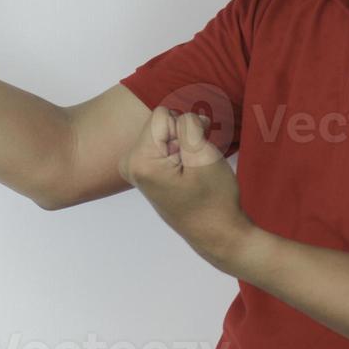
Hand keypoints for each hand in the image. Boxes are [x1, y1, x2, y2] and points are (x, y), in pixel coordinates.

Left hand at [120, 107, 254, 272]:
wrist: (218, 233)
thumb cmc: (213, 199)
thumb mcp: (203, 154)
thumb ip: (187, 124)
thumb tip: (180, 115)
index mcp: (139, 161)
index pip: (163, 114)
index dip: (187, 128)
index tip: (195, 154)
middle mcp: (130, 164)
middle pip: (161, 122)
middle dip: (184, 135)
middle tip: (196, 163)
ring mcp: (136, 169)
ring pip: (165, 132)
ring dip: (184, 144)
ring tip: (192, 171)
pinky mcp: (145, 171)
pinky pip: (165, 144)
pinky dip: (180, 152)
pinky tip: (187, 174)